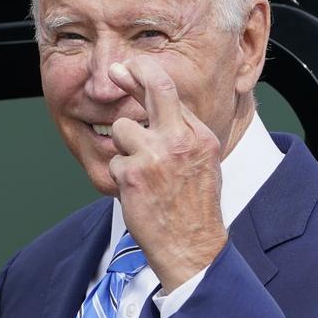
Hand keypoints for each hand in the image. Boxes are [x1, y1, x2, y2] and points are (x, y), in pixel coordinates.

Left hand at [106, 57, 226, 293]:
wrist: (192, 248)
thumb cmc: (195, 210)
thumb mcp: (203, 164)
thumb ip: (183, 134)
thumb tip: (154, 109)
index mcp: (200, 136)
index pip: (171, 93)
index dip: (147, 77)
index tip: (131, 69)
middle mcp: (180, 140)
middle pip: (154, 88)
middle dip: (132, 74)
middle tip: (116, 69)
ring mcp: (156, 155)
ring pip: (123, 128)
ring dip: (124, 149)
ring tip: (140, 174)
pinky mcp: (133, 174)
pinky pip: (115, 163)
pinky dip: (121, 178)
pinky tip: (138, 195)